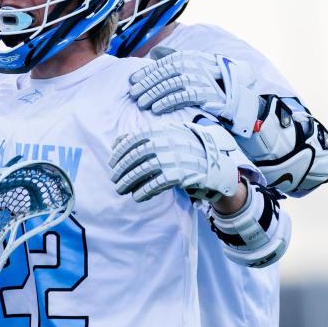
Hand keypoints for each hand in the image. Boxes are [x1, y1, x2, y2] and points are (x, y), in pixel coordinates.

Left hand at [109, 122, 239, 201]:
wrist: (215, 163)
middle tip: (114, 179)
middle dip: (121, 169)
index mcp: (162, 130)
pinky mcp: (181, 174)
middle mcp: (167, 142)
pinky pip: (157, 183)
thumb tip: (117, 142)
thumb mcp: (168, 136)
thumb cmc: (186, 150)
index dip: (120, 152)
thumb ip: (145, 137)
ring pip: (143, 170)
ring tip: (121, 189)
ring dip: (129, 181)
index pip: (134, 139)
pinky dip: (144, 190)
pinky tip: (138, 196)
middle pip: (136, 156)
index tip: (112, 163)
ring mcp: (175, 158)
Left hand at [129, 49, 258, 136]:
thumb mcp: (192, 63)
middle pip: (162, 75)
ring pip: (168, 86)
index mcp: (186, 56)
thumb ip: (174, 57)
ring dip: (152, 95)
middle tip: (133, 94)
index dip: (145, 72)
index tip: (132, 81)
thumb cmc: (209, 76)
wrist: (235, 88)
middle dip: (145, 85)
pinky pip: (180, 97)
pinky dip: (166, 103)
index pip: (161, 64)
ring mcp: (197, 78)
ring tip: (141, 103)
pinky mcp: (203, 93)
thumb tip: (154, 53)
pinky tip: (156, 109)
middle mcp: (191, 65)